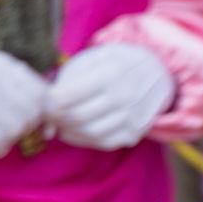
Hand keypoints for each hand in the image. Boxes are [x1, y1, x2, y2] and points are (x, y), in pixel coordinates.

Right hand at [0, 45, 49, 156]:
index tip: (41, 120)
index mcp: (4, 65)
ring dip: (8, 137)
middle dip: (24, 125)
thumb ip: (20, 82)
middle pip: (30, 116)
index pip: (42, 95)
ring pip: (15, 132)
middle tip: (8, 123)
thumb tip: (51, 113)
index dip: (45, 112)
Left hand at [47, 44, 175, 150]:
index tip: (44, 100)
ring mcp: (132, 117)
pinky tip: (74, 130)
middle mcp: (124, 97)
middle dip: (56, 118)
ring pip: (90, 133)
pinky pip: (104, 143)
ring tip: (60, 121)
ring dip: (67, 130)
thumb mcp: (92, 58)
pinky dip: (83, 139)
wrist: (157, 71)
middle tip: (49, 113)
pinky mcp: (136, 132)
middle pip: (77, 117)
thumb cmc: (114, 62)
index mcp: (110, 74)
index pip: (69, 96)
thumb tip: (47, 107)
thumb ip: (67, 78)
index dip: (49, 102)